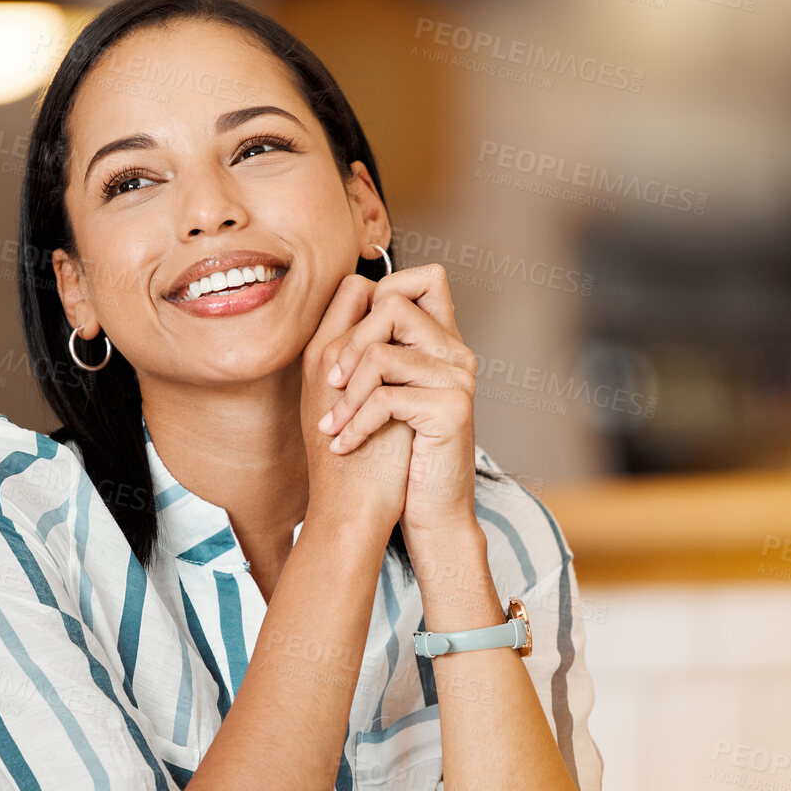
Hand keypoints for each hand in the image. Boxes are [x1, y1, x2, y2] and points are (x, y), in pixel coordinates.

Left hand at [314, 263, 478, 543]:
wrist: (428, 512)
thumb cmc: (398, 455)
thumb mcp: (381, 392)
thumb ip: (376, 345)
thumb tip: (352, 294)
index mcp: (443, 343)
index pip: (427, 277)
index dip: (382, 292)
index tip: (350, 344)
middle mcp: (457, 353)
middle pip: (395, 305)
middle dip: (351, 344)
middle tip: (331, 383)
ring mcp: (458, 379)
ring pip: (382, 354)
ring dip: (346, 394)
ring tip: (333, 424)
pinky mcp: (451, 409)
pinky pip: (386, 397)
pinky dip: (355, 422)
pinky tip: (345, 443)